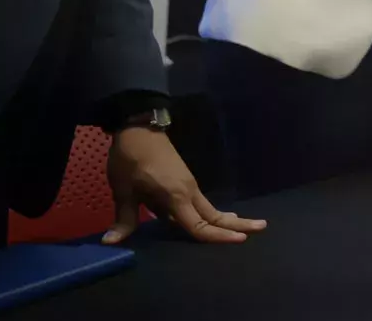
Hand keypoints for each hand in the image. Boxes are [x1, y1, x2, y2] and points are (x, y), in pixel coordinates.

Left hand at [105, 128, 264, 245]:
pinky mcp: (185, 181)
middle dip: (237, 223)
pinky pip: (201, 203)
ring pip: (209, 208)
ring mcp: (189, 185)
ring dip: (227, 219)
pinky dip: (212, 212)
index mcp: (176, 195)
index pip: (198, 223)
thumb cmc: (130, 159)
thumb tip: (110, 242)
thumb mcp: (123, 189)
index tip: (239, 241)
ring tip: (246, 227)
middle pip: (214, 214)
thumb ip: (123, 217)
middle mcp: (188, 191)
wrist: (138, 128)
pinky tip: (219, 217)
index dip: (216, 236)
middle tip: (261, 228)